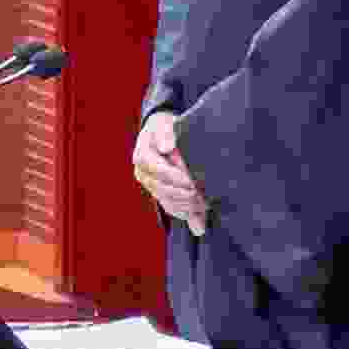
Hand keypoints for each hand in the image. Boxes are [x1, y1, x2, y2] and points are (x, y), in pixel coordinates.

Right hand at [131, 111, 206, 233]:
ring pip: (167, 201)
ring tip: (205, 208)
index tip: (193, 183)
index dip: (176, 178)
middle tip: (203, 198)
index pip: (159, 171)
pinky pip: (170, 207)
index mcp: (143, 157)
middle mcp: (143, 174)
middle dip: (184, 195)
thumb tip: (166, 147)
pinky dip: (185, 215)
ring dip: (186, 207)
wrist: (161, 132)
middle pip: (163, 190)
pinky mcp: (160, 193)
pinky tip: (198, 223)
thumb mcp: (164, 124)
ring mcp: (151, 185)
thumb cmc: (164, 128)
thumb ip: (165, 134)